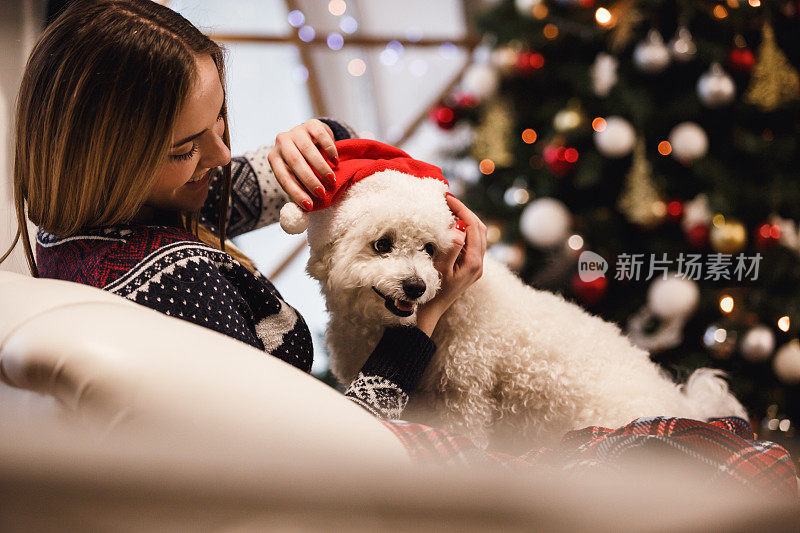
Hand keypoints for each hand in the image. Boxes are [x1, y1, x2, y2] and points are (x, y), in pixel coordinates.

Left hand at [268, 119, 338, 209]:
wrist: (311, 138)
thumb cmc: (303, 164)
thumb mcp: (297, 176)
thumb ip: (299, 192)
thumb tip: (303, 214)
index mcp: (274, 158)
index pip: (283, 177)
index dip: (296, 192)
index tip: (309, 206)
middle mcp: (282, 142)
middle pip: (294, 162)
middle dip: (309, 180)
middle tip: (322, 193)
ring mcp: (296, 131)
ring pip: (308, 150)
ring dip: (321, 167)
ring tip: (332, 180)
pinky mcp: (311, 124)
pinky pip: (321, 137)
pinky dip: (329, 150)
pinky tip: (335, 161)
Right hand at [416, 193, 486, 336]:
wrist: (431, 312)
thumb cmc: (433, 292)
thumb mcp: (440, 269)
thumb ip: (451, 248)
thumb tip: (459, 228)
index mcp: (474, 262)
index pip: (473, 227)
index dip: (462, 210)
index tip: (448, 198)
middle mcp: (479, 263)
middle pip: (480, 228)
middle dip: (466, 212)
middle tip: (449, 201)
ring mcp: (476, 266)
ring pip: (478, 235)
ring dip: (466, 220)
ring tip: (449, 210)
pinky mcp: (470, 267)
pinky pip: (472, 243)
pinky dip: (465, 231)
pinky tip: (452, 227)